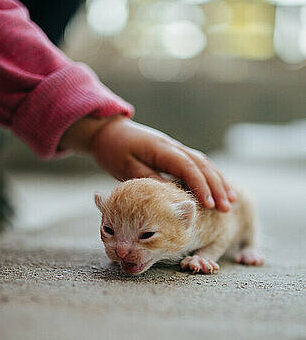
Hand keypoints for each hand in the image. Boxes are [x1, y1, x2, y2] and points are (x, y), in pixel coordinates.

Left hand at [89, 117, 235, 211]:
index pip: (187, 167)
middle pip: (202, 165)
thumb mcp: (126, 167)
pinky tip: (219, 191)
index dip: (200, 185)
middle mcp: (173, 146)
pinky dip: (210, 178)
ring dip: (218, 182)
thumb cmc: (114, 150)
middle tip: (227, 208)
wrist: (109, 131)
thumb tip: (170, 195)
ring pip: (204, 164)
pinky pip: (197, 165)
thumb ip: (149, 179)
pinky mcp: (175, 154)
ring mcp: (176, 149)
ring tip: (231, 202)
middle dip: (217, 187)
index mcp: (161, 148)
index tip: (209, 204)